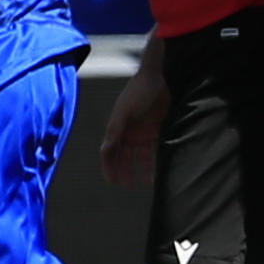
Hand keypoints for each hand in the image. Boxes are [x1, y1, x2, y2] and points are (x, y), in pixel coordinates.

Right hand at [101, 67, 169, 187]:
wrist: (159, 76)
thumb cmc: (138, 89)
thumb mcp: (124, 110)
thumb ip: (115, 130)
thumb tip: (105, 150)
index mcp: (117, 128)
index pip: (110, 152)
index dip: (110, 167)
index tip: (113, 182)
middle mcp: (129, 132)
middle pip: (124, 157)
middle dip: (125, 172)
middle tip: (128, 187)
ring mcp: (143, 131)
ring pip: (140, 156)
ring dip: (141, 169)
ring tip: (145, 183)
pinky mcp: (157, 129)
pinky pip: (155, 149)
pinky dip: (155, 160)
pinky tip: (158, 171)